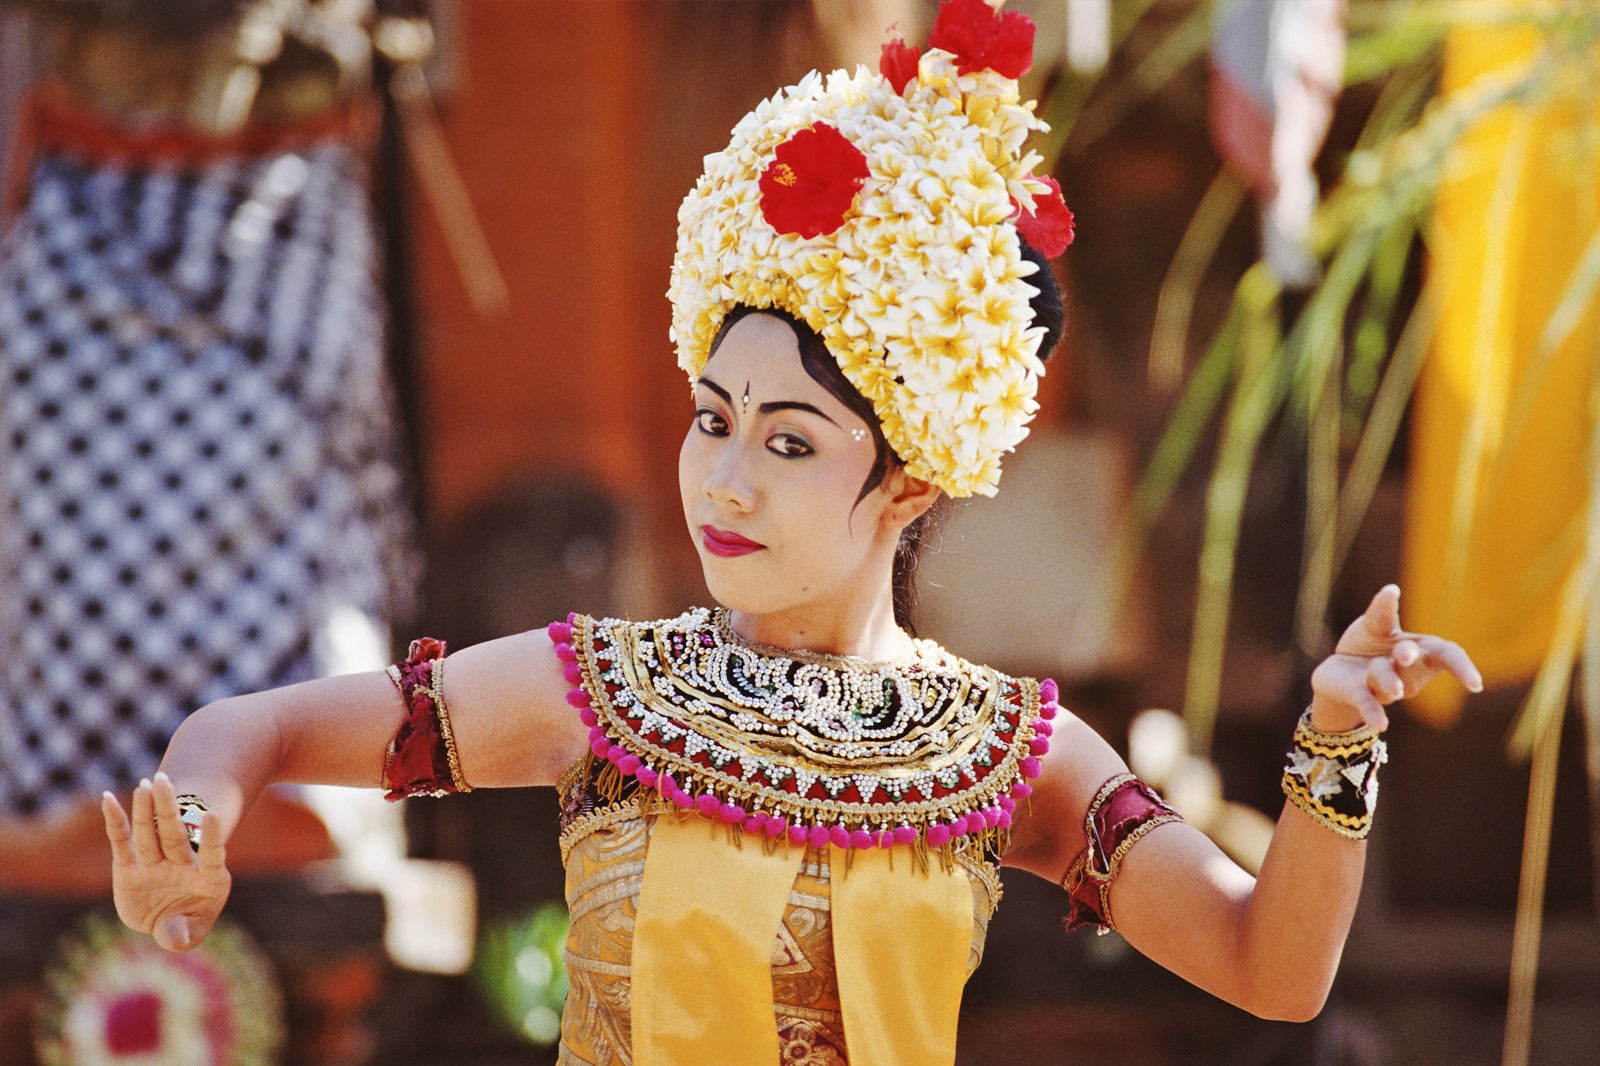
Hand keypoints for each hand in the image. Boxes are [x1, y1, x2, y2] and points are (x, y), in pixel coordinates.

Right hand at [101, 772, 230, 951]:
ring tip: (145, 784)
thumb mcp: (186, 935)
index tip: (212, 814)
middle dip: (168, 810)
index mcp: (207, 879)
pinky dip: (116, 821)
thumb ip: (182, 936)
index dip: (212, 837)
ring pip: (149, 834)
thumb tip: (174, 938)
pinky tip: (108, 799)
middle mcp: (180, 865)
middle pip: (173, 834)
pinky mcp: (129, 868)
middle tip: (163, 781)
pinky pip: (122, 842)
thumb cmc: (184, 924)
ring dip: (146, 810)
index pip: (212, 855)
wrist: (165, 920)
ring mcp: (154, 864)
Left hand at [1310, 584, 1482, 731]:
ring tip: (1388, 686)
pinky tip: (1380, 725)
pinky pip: (1368, 703)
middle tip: (1405, 655)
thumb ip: (1382, 611)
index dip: (1462, 668)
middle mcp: (1406, 670)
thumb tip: (1392, 589)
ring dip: (1386, 680)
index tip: (1475, 685)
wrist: (1337, 671)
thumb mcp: (1373, 624)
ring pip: (1387, 680)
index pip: (1448, 655)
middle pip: (1417, 664)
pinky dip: (1373, 712)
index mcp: (1419, 649)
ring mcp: (1383, 684)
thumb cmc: (1367, 645)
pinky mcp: (1359, 694)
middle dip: (1411, 657)